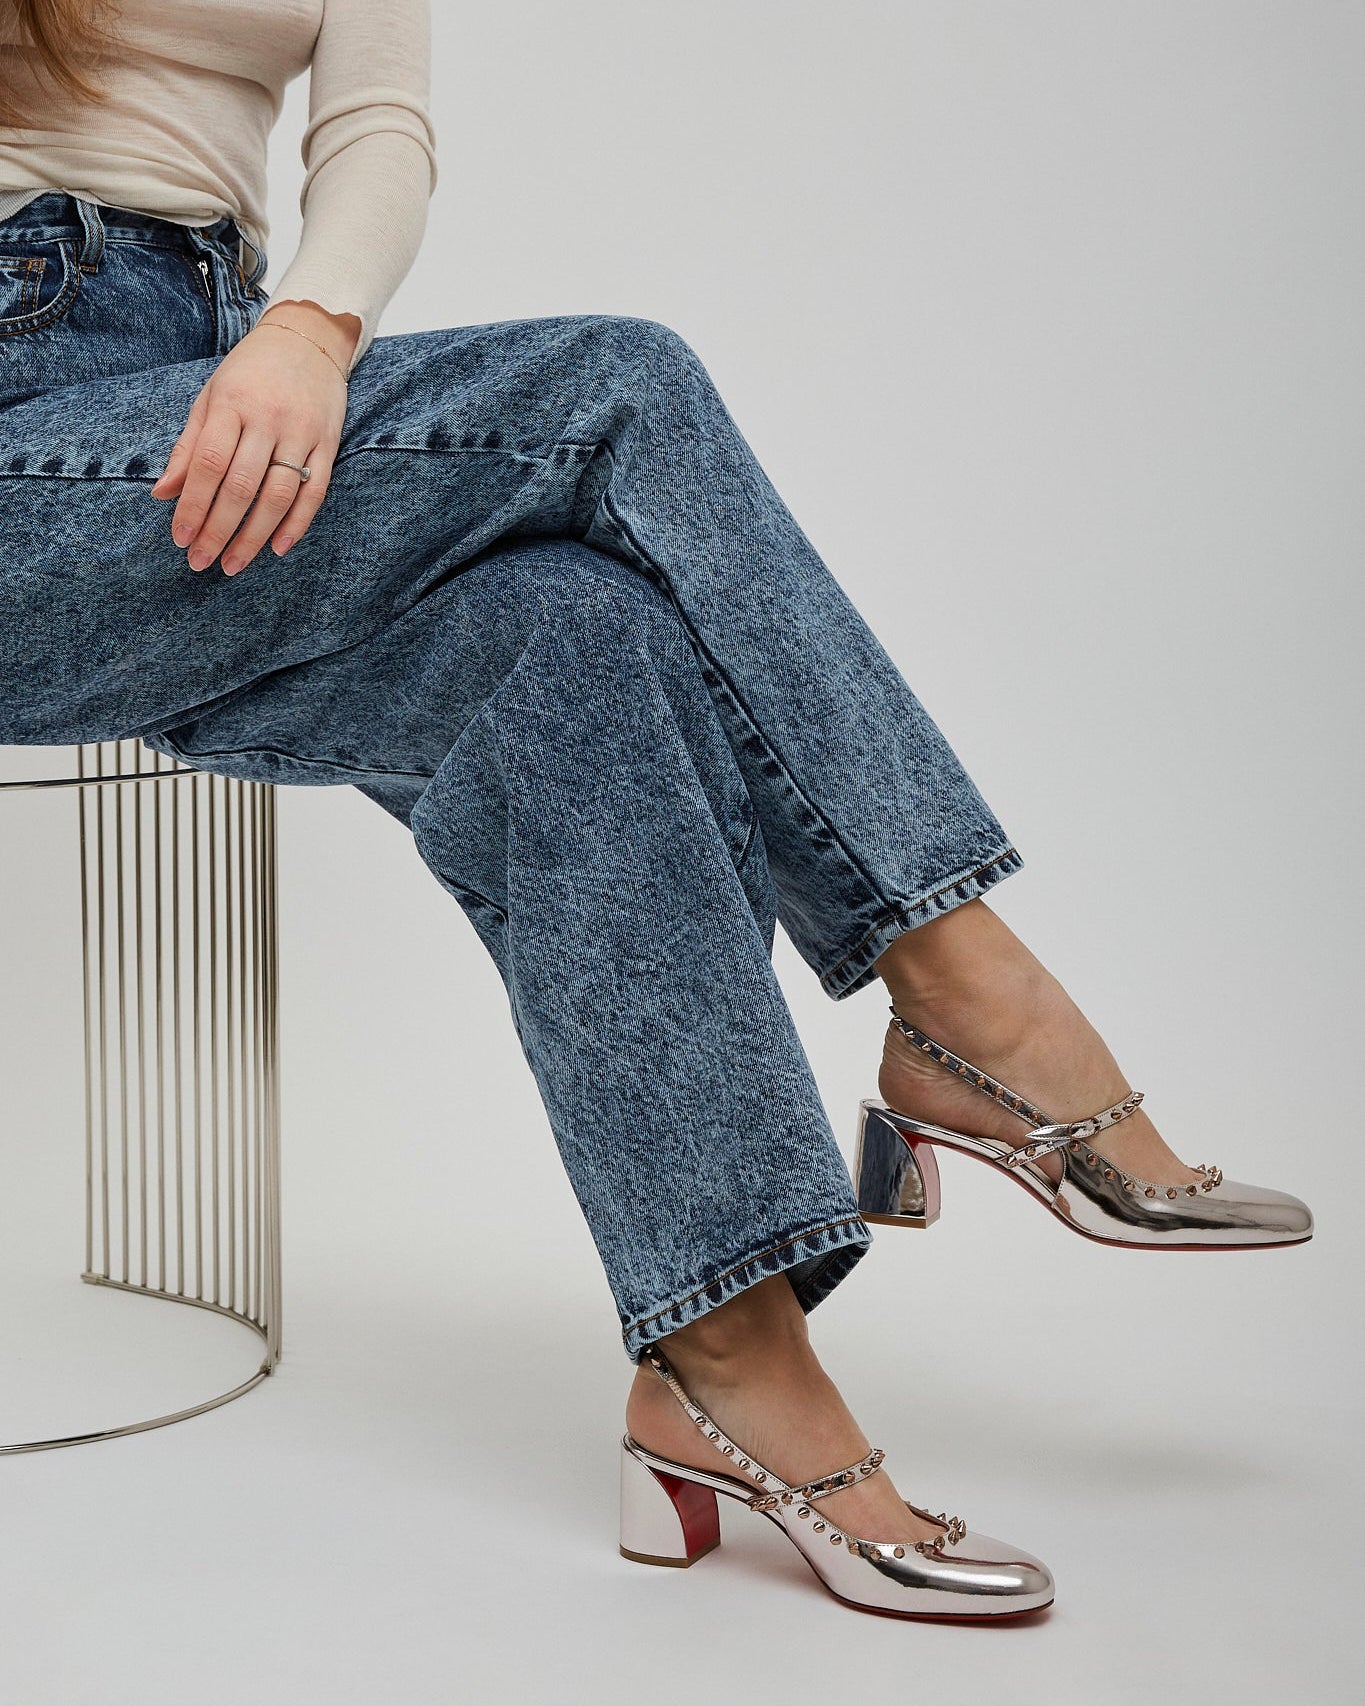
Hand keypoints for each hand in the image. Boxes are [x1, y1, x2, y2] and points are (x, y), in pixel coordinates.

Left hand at [149, 301, 356, 576]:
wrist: (307, 338)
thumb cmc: (250, 373)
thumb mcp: (210, 398)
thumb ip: (188, 446)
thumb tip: (163, 494)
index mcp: (231, 404)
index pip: (208, 465)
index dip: (193, 506)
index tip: (180, 538)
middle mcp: (267, 419)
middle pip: (241, 486)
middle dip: (218, 530)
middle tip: (200, 562)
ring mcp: (302, 432)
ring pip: (278, 495)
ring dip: (254, 536)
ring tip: (233, 564)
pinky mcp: (329, 442)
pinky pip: (315, 492)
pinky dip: (296, 524)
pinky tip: (277, 548)